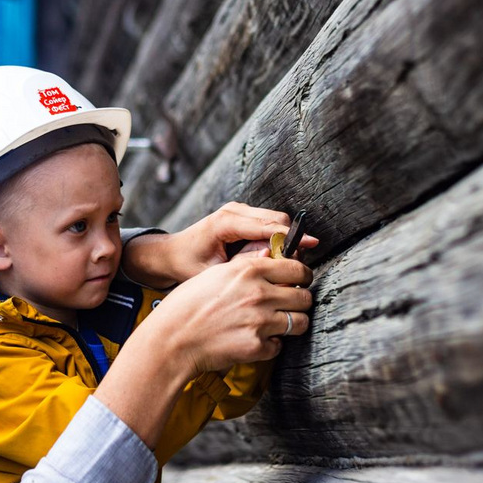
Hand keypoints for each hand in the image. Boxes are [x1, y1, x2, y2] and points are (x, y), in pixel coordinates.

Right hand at [96, 253, 311, 447]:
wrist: (172, 339)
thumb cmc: (187, 306)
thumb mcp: (214, 274)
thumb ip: (245, 265)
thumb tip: (269, 257)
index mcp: (249, 271)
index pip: (297, 269)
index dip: (302, 276)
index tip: (299, 282)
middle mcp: (259, 294)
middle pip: (305, 297)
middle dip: (300, 302)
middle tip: (289, 306)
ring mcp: (260, 321)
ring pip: (300, 323)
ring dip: (292, 324)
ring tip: (276, 325)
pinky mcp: (256, 347)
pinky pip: (279, 346)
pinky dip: (270, 346)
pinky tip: (254, 341)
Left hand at [121, 202, 318, 288]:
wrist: (172, 253)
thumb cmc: (187, 264)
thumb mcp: (212, 272)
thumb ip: (240, 265)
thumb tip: (270, 256)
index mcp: (225, 222)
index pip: (267, 225)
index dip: (291, 236)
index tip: (311, 245)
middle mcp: (234, 211)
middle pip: (277, 218)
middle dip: (290, 239)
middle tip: (296, 264)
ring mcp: (238, 210)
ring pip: (276, 219)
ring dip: (284, 239)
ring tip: (284, 263)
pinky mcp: (242, 216)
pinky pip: (268, 224)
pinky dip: (275, 237)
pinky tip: (273, 257)